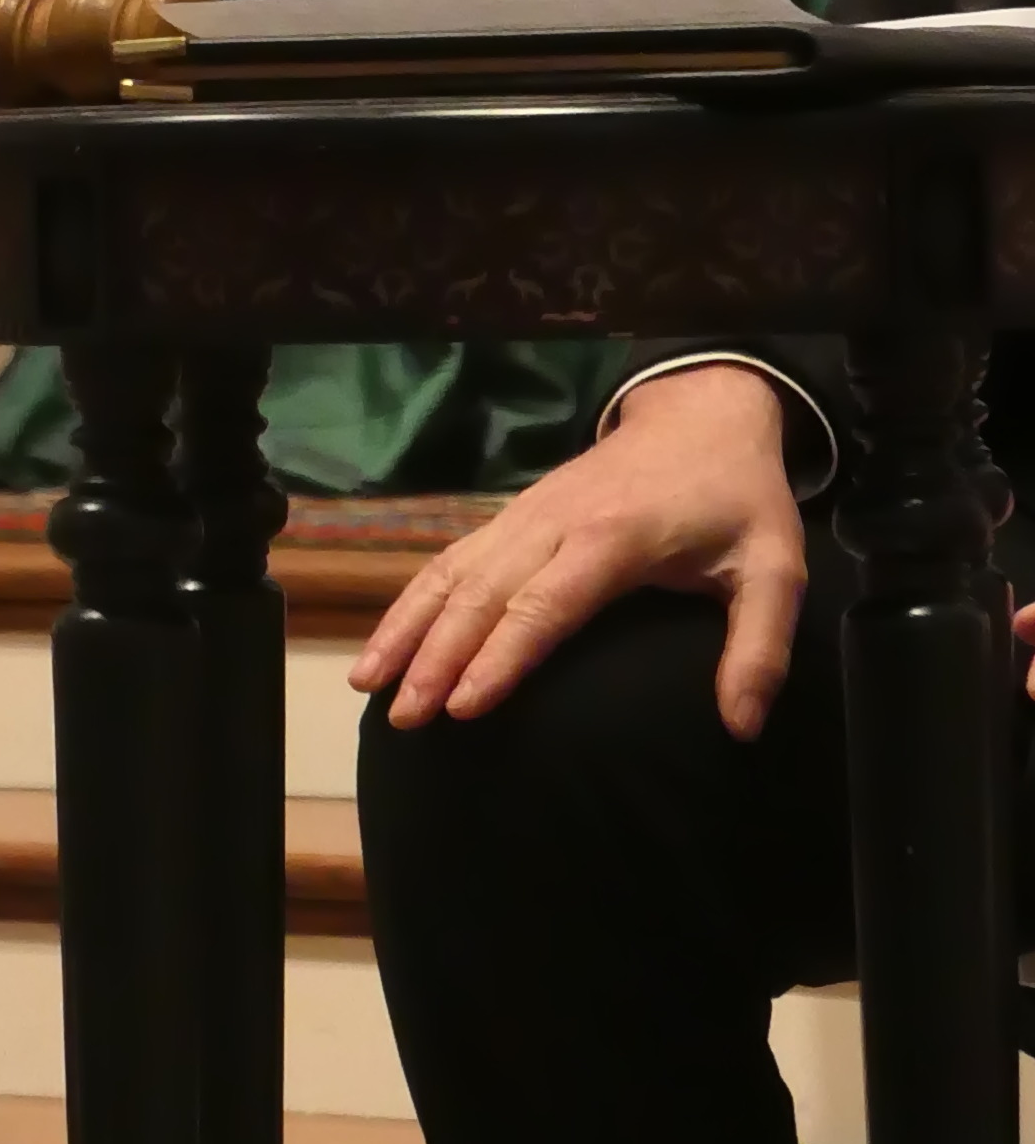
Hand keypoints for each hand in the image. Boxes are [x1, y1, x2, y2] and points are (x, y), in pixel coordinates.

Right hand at [351, 364, 807, 737]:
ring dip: (408, 627)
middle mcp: (553, 523)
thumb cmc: (737, 500)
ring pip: (451, 571)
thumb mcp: (774, 570)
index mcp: (614, 538)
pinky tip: (388, 641)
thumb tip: (741, 728)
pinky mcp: (513, 516)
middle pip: (481, 593)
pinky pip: (450, 558)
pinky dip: (413, 599)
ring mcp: (524, 515)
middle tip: (405, 717)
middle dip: (436, 655)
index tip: (462, 707)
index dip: (501, 657)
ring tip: (368, 682)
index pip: (545, 606)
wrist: (699, 415)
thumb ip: (759, 648)